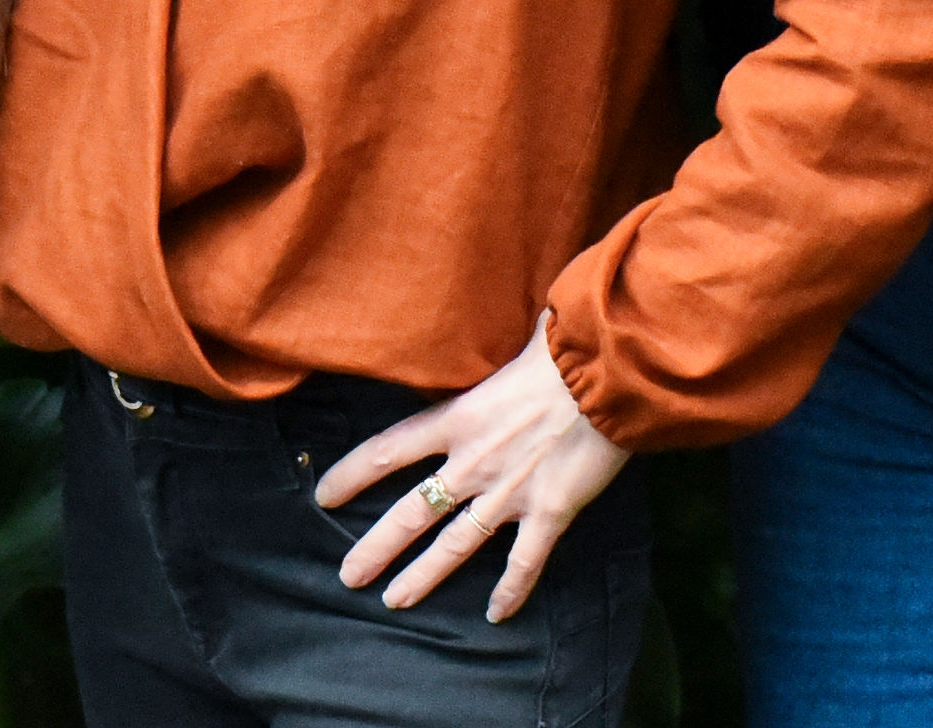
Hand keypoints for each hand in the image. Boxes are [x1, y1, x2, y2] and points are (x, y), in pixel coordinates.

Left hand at [313, 316, 627, 621]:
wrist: (608, 378)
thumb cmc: (564, 348)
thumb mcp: (513, 341)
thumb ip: (503, 340)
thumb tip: (523, 317)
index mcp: (457, 418)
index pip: (386, 450)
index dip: (351, 476)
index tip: (324, 496)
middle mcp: (473, 462)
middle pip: (410, 514)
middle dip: (376, 548)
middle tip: (349, 576)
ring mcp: (508, 493)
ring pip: (454, 546)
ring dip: (422, 577)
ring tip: (394, 601)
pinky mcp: (548, 513)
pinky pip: (523, 563)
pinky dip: (510, 591)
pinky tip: (495, 615)